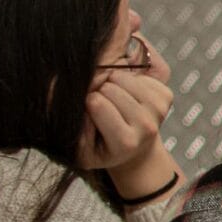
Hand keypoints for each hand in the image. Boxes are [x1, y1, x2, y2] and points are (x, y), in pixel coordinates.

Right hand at [81, 38, 175, 196]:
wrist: (134, 150)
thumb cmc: (101, 148)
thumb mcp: (79, 148)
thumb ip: (67, 124)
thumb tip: (55, 87)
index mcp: (125, 142)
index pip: (96, 102)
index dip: (86, 101)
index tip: (86, 110)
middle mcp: (147, 127)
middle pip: (110, 88)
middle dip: (98, 90)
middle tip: (99, 104)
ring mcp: (159, 110)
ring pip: (123, 76)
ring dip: (111, 81)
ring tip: (110, 98)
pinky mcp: (166, 96)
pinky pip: (140, 71)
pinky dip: (128, 76)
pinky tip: (126, 92)